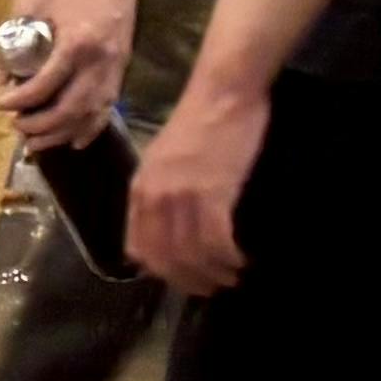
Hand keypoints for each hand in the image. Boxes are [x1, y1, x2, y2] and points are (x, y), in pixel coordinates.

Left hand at [0, 0, 142, 151]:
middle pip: (70, 110)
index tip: (0, 104)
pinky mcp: (122, 65)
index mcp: (77, 44)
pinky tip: (76, 141)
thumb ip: (14, 42)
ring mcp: (116, 65)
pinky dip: (92, 126)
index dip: (19, 101)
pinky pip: (109, 106)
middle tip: (16, 126)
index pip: (44, 87)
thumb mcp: (32, 3)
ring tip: (37, 142)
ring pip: (91, 114)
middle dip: (39, 125)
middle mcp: (101, 61)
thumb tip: (3, 78)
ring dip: (62, 133)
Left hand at [129, 74, 265, 295]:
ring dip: (213, 274)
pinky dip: (229, 258)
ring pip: (192, 254)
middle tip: (211, 288)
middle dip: (188, 281)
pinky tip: (242, 260)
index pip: (139, 248)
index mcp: (140, 190)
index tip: (182, 279)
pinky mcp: (212, 192)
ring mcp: (182, 195)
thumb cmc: (200, 122)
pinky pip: (216, 241)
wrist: (222, 92)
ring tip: (231, 278)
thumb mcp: (164, 160)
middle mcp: (154, 197)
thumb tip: (166, 226)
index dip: (161, 271)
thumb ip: (158, 191)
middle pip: (165, 258)